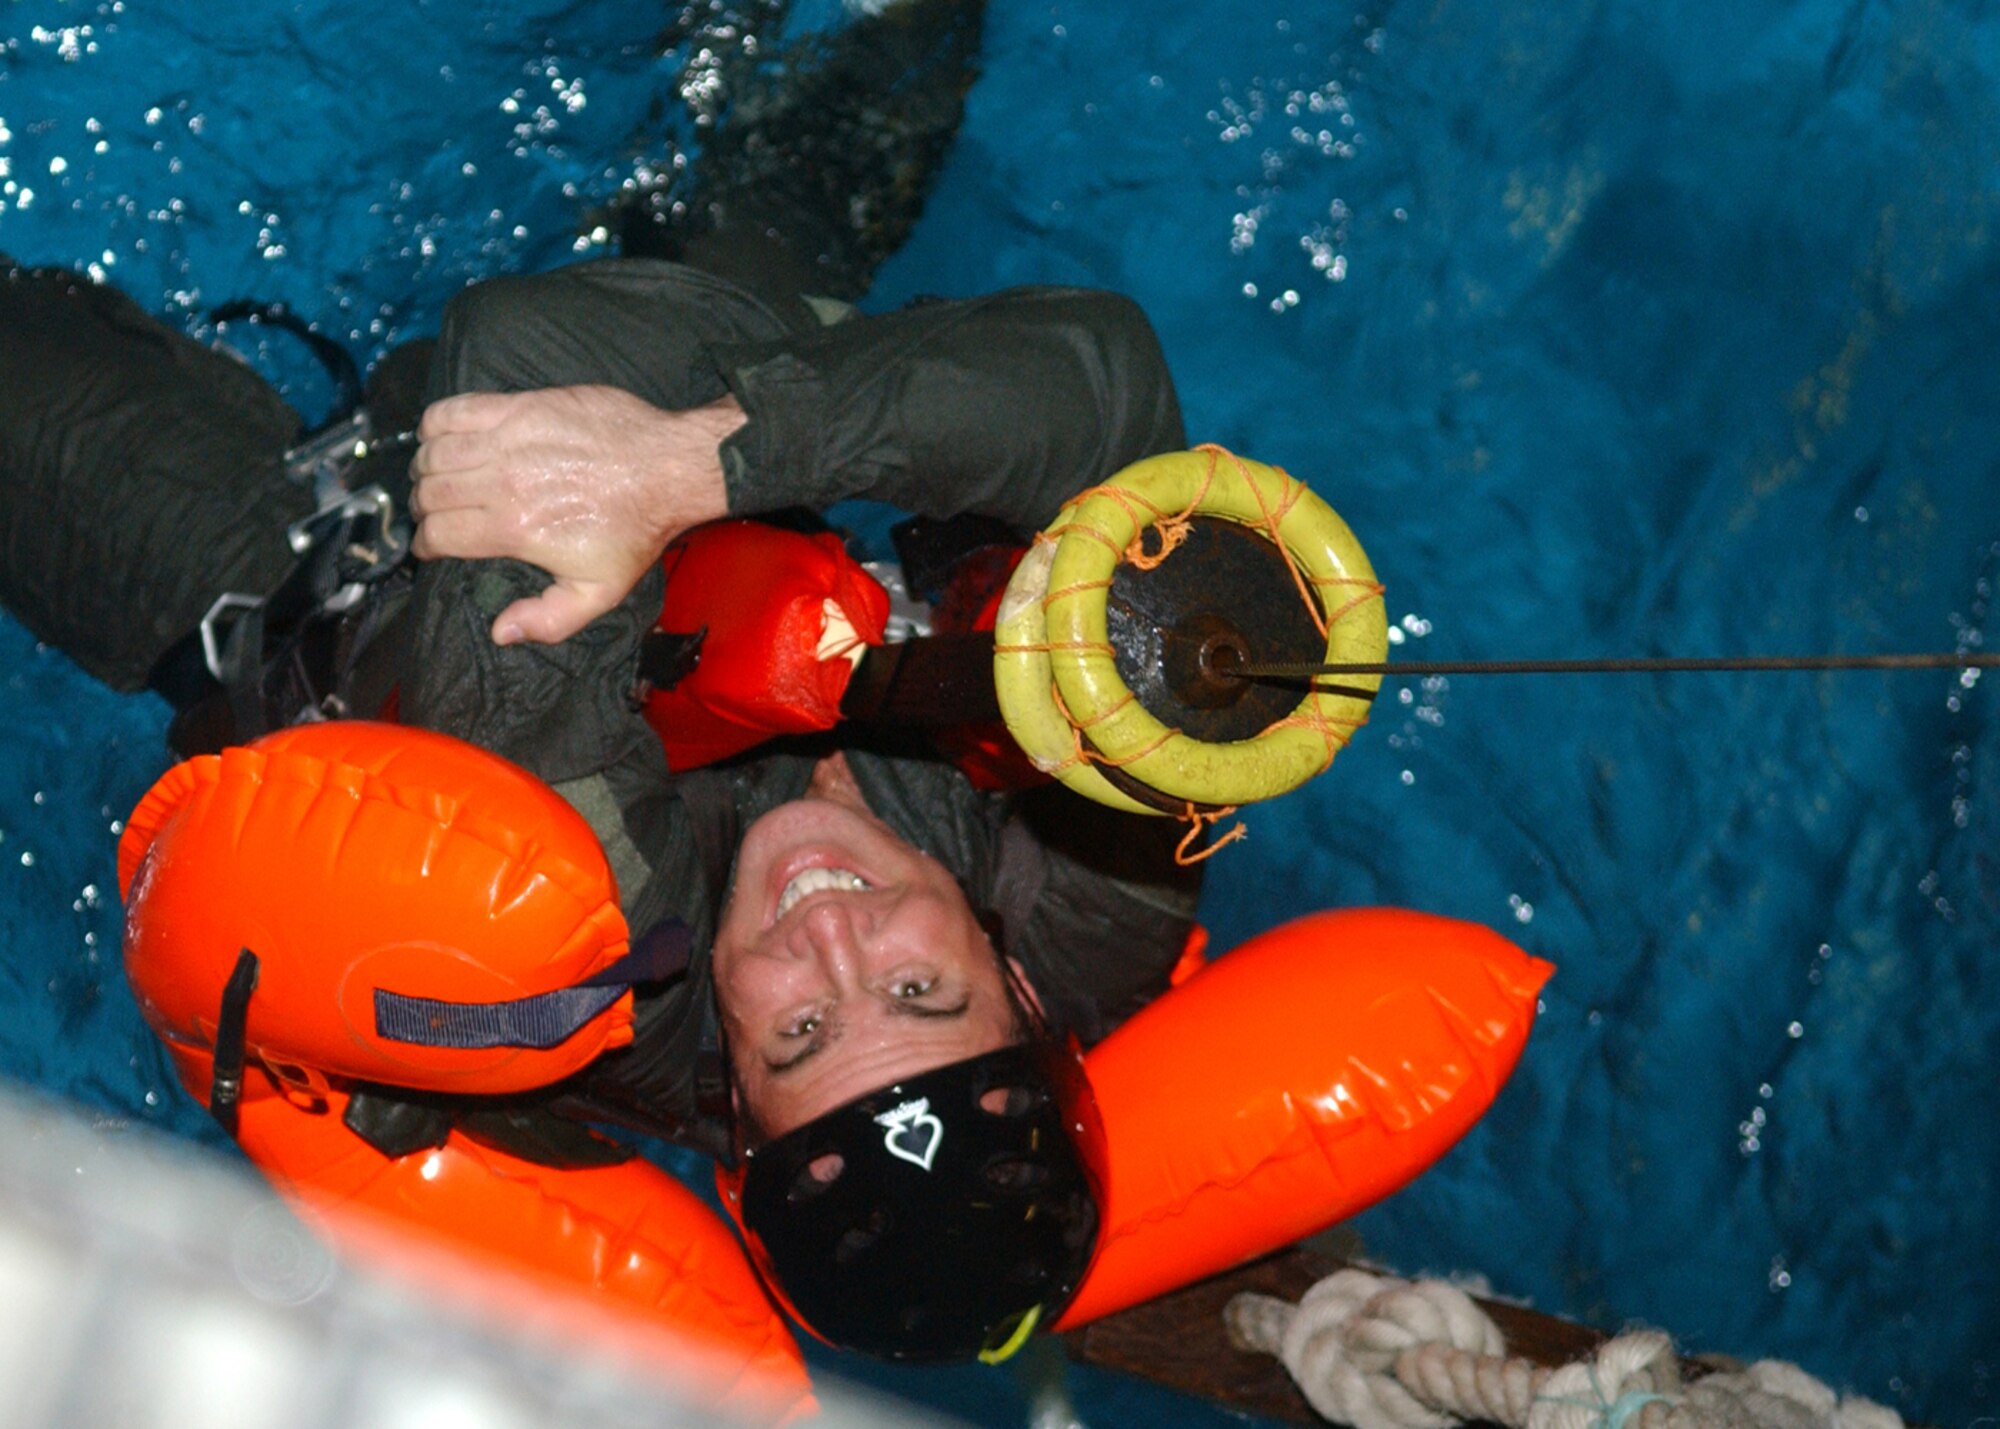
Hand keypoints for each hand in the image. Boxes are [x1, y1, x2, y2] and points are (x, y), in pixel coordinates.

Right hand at [409, 385, 742, 644]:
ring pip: (435, 452)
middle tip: (436, 513)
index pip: (439, 534)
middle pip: (431, 492)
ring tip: (438, 478)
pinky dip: (436, 424)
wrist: (667, 469)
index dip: (426, 545)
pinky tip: (445, 438)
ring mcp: (509, 439)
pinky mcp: (520, 406)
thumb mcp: (599, 592)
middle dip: (424, 508)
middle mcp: (503, 482)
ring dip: (427, 469)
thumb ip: (548, 620)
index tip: (432, 546)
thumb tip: (500, 631)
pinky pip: (453, 410)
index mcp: (515, 528)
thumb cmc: (635, 530)